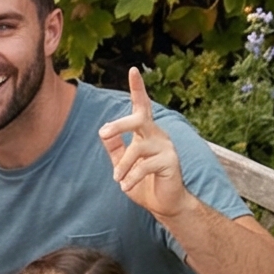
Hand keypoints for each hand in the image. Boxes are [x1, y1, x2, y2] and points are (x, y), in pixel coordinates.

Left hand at [97, 68, 187, 222]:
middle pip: (139, 119)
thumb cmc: (143, 181)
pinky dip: (131, 177)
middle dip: (120, 124)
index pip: (141, 106)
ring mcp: (166, 147)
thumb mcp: (123, 164)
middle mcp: (157, 134)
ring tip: (117, 180)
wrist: (164, 204)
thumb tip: (103, 130)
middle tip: (103, 133)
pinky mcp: (170, 162)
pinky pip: (146, 166)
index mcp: (145, 132)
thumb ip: (115, 148)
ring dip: (123, 165)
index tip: (133, 70)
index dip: (138, 88)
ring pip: (139, 147)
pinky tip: (125, 187)